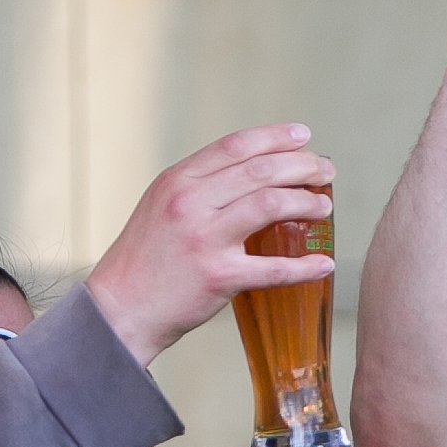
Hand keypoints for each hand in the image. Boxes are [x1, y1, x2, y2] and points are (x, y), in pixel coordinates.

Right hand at [81, 125, 339, 367]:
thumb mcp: (162, 205)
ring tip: (325, 206)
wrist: (120, 308)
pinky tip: (324, 264)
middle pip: (260, 170)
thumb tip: (253, 172)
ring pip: (270, 204)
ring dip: (306, 202)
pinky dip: (305, 266)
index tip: (304, 137)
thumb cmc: (147, 259)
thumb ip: (200, 187)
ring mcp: (204, 238)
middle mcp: (190, 202)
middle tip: (326, 171)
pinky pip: (274, 268)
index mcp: (177, 180)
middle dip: (302, 166)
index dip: (275, 137)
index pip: (235, 146)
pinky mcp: (218, 277)